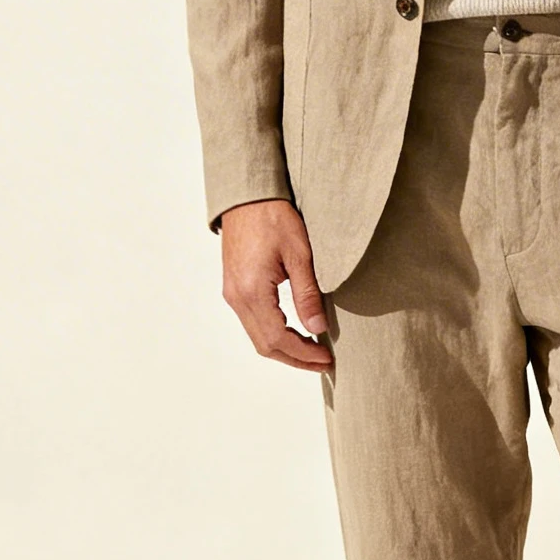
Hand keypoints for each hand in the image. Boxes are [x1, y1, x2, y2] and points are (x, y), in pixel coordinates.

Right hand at [219, 197, 333, 370]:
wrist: (246, 196)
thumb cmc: (272, 217)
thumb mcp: (299, 254)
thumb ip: (308, 295)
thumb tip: (317, 329)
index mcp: (252, 291)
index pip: (278, 339)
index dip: (304, 354)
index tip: (326, 358)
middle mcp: (237, 298)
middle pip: (265, 345)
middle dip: (295, 358)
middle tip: (323, 363)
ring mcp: (232, 294)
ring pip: (257, 337)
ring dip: (285, 349)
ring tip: (313, 352)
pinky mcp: (234, 288)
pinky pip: (253, 323)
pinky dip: (274, 335)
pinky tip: (294, 333)